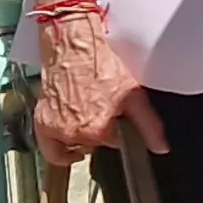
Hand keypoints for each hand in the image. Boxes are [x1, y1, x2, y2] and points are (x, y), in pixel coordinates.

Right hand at [33, 15, 157, 167]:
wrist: (73, 51)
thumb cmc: (100, 68)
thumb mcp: (133, 95)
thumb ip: (149, 125)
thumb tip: (160, 147)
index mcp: (97, 130)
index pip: (115, 144)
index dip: (118, 132)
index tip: (116, 120)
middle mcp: (74, 134)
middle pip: (95, 145)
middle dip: (101, 132)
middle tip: (102, 113)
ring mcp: (55, 130)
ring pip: (75, 146)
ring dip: (82, 138)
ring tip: (87, 116)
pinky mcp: (42, 124)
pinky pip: (51, 150)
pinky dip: (61, 150)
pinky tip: (70, 145)